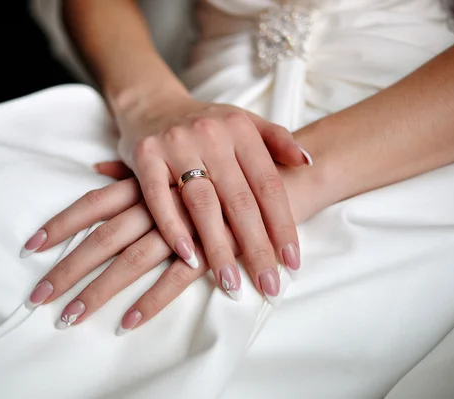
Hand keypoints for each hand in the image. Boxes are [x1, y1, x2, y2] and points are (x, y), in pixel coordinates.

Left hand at [23, 178, 239, 333]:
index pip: (92, 204)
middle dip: (68, 269)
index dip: (61, 224)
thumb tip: (98, 170)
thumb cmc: (225, 171)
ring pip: (130, 261)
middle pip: (101, 239)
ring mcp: (181, 228)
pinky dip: (150, 301)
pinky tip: (127, 322)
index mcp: (147, 182)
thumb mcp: (177, 162)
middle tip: (38, 298)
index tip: (31, 246)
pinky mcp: (208, 250)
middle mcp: (156, 203)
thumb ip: (136, 169)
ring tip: (70, 317)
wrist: (282, 177)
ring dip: (99, 291)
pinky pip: (173, 280)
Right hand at [115, 97, 310, 297]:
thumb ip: (276, 140)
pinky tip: (188, 257)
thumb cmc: (205, 123)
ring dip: (217, 248)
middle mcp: (211, 135)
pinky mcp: (145, 156)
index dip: (282, 226)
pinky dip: (172, 229)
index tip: (291, 263)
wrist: (152, 104)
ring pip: (202, 204)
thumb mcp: (244, 122)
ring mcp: (176, 145)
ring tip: (230, 283)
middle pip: (240, 201)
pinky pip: (159, 198)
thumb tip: (308, 162)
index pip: (268, 185)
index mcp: (240, 130)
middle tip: (267, 285)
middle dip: (256, 248)